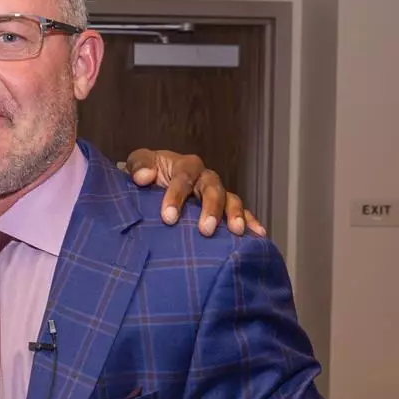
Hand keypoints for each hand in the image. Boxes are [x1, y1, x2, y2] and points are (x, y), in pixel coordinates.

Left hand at [123, 148, 265, 237]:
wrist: (153, 183)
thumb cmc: (147, 173)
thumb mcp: (139, 163)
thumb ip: (139, 166)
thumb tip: (145, 177)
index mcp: (185, 166)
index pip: (184, 178)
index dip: (177, 196)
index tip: (168, 217)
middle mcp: (205, 178)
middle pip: (213, 189)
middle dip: (211, 209)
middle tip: (206, 230)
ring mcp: (217, 193)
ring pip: (231, 200)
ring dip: (235, 215)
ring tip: (236, 231)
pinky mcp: (224, 208)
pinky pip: (241, 213)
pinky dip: (250, 222)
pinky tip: (258, 235)